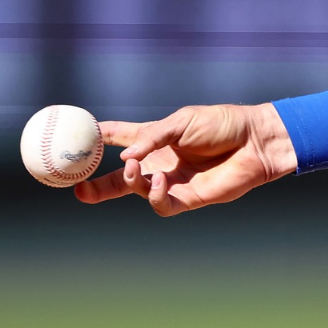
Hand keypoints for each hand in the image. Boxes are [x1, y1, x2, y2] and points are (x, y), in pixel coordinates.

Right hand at [74, 103, 297, 215]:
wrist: (256, 139)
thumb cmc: (223, 123)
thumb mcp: (182, 121)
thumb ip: (152, 137)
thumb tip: (124, 158)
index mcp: (156, 140)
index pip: (119, 139)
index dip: (97, 140)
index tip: (72, 138)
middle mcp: (160, 163)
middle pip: (119, 179)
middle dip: (95, 185)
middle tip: (77, 188)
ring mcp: (173, 182)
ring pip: (138, 192)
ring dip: (130, 184)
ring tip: (134, 172)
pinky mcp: (189, 198)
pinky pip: (162, 205)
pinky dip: (154, 196)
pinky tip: (159, 181)